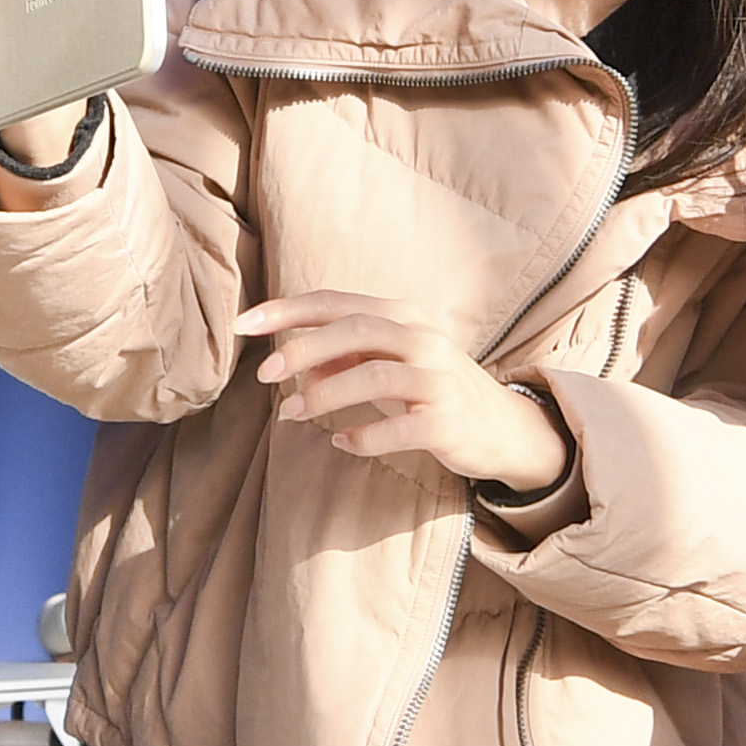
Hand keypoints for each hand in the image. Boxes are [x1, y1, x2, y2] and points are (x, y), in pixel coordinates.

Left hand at [240, 289, 566, 493]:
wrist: (502, 428)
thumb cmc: (430, 391)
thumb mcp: (387, 364)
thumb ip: (343, 356)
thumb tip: (290, 361)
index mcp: (404, 315)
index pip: (337, 302)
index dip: (287, 310)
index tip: (243, 325)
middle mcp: (425, 338)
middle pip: (355, 329)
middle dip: (302, 349)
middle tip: (264, 375)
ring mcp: (440, 378)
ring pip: (374, 375)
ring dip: (325, 395)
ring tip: (291, 415)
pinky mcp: (449, 421)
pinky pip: (400, 428)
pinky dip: (363, 436)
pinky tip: (341, 443)